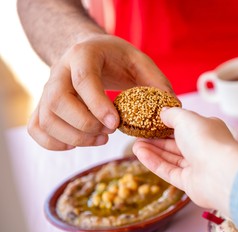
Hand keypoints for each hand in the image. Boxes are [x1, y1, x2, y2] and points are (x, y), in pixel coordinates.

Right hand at [28, 34, 172, 149]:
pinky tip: (77, 143)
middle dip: (86, 125)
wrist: (88, 52)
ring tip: (100, 139)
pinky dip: (54, 143)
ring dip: (74, 138)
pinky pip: (36, 128)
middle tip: (110, 132)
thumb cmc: (116, 58)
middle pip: (58, 103)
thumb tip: (171, 107)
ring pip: (46, 119)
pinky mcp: (44, 105)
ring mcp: (47, 89)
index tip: (116, 124)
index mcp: (83, 55)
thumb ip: (156, 81)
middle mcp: (59, 71)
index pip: (83, 81)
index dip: (98, 105)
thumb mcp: (139, 60)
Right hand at [133, 107, 237, 216]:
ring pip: (171, 158)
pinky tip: (140, 155)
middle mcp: (203, 148)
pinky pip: (168, 171)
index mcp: (208, 130)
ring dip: (153, 151)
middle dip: (156, 139)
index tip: (150, 122)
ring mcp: (197, 166)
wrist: (220, 174)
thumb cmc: (207, 140)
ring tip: (135, 145)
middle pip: (176, 143)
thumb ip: (173, 114)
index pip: (185, 126)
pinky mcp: (189, 183)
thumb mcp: (186, 118)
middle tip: (138, 135)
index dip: (166, 124)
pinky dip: (154, 162)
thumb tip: (163, 112)